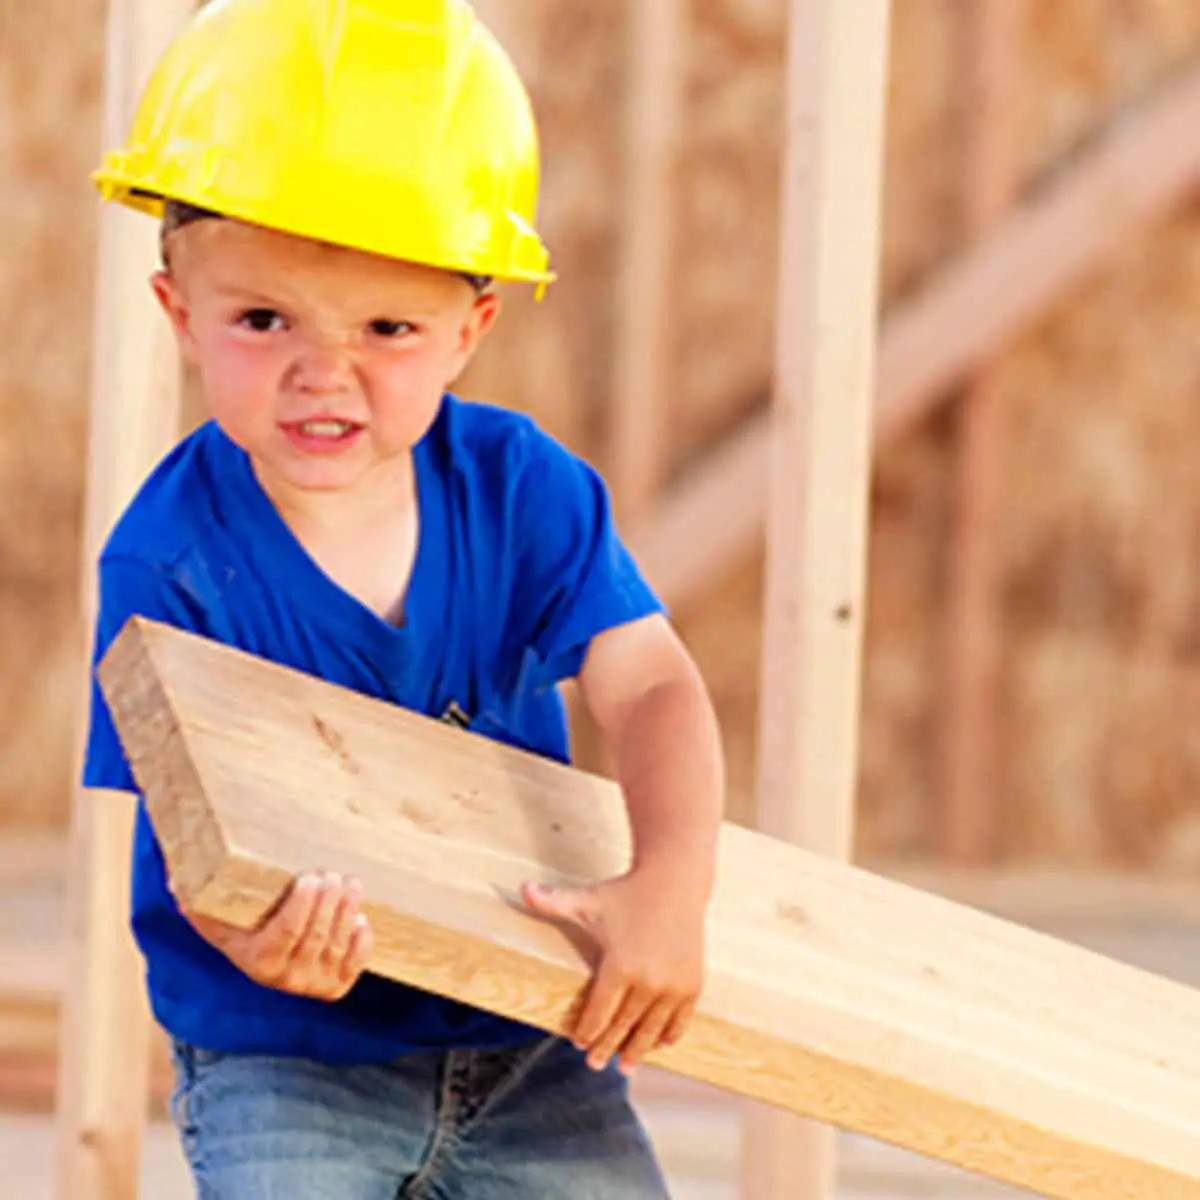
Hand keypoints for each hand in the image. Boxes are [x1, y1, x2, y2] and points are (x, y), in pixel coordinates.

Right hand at [185, 871, 373, 1001]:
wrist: (262, 955)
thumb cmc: (238, 924)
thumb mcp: (213, 914)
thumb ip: (193, 897)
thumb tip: (174, 877)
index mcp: (258, 961)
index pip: (287, 933)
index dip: (302, 905)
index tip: (309, 876)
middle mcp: (285, 979)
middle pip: (316, 936)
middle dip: (329, 901)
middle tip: (332, 874)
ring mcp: (312, 984)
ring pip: (336, 944)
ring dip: (348, 911)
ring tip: (350, 883)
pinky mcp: (336, 986)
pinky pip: (355, 964)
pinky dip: (361, 941)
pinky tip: (361, 919)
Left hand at [522, 870, 704, 1073]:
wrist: (675, 880)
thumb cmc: (626, 892)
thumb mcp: (588, 899)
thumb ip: (553, 900)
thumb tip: (520, 887)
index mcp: (619, 967)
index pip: (598, 1013)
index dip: (586, 1031)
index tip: (577, 1043)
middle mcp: (648, 982)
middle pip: (623, 1026)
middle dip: (607, 1048)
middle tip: (595, 1064)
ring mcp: (673, 986)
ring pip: (651, 1029)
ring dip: (637, 1050)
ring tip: (625, 1066)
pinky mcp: (692, 984)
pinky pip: (679, 1020)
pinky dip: (668, 1034)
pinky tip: (659, 1044)